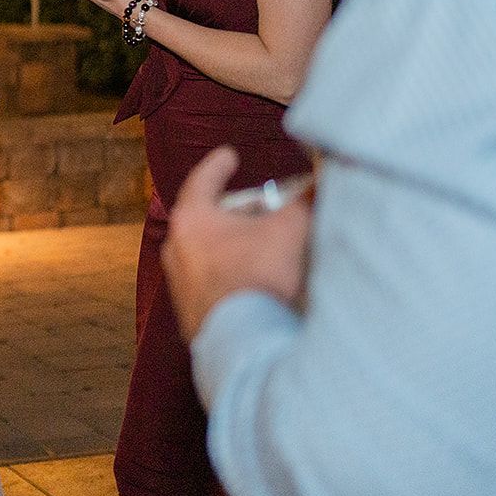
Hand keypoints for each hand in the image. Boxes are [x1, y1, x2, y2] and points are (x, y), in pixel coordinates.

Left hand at [163, 146, 313, 341]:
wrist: (242, 339)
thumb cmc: (257, 276)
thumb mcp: (289, 230)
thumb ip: (304, 202)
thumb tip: (319, 182)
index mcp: (191, 220)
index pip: (202, 180)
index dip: (218, 165)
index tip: (229, 155)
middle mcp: (176, 248)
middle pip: (206, 218)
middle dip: (235, 211)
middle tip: (261, 207)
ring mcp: (179, 282)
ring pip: (206, 251)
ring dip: (232, 244)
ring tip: (262, 244)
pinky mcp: (190, 311)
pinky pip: (210, 280)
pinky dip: (230, 272)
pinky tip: (253, 280)